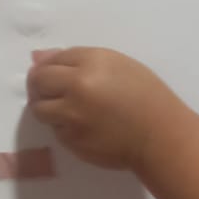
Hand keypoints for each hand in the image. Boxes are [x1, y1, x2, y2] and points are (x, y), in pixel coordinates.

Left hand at [26, 47, 174, 171]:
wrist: (160, 135)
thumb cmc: (147, 95)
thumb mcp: (119, 65)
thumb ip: (80, 60)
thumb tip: (39, 59)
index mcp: (92, 62)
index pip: (53, 59)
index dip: (51, 66)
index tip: (55, 73)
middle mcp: (77, 86)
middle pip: (38, 81)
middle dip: (40, 85)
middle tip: (52, 91)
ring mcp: (71, 115)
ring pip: (39, 108)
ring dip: (48, 107)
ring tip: (67, 110)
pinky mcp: (71, 140)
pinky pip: (55, 129)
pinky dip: (63, 127)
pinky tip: (84, 126)